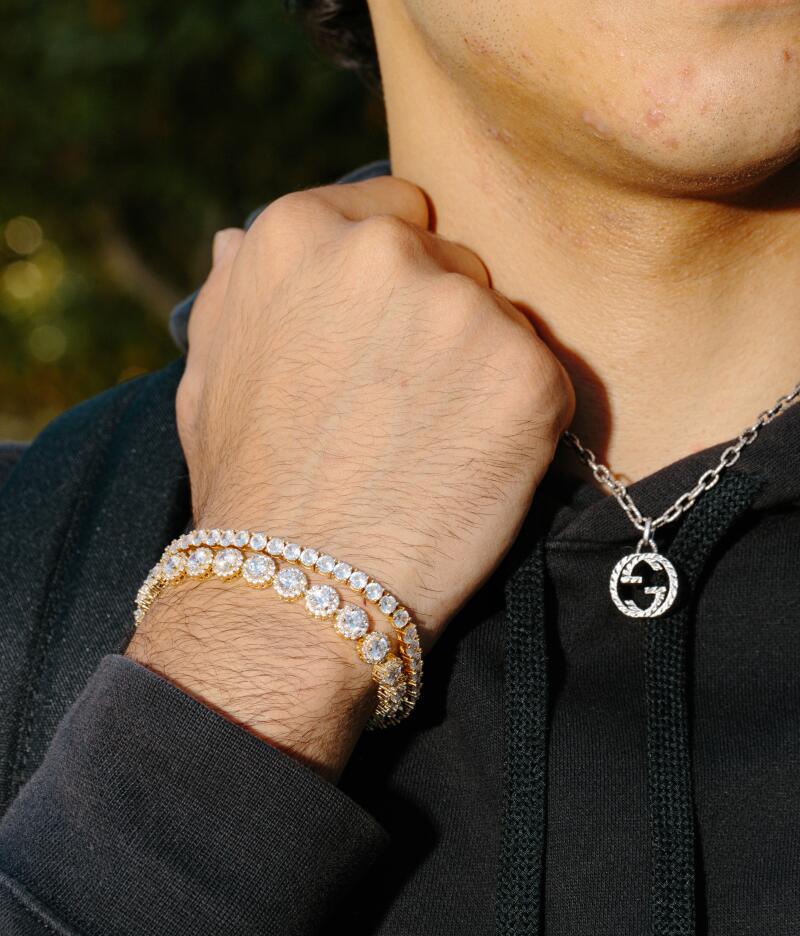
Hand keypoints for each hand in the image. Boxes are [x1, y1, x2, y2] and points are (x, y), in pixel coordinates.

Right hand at [177, 176, 573, 648]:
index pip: (397, 214)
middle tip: (405, 411)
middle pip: (455, 263)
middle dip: (440, 324)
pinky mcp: (526, 371)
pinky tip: (471, 471)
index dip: (399, 283)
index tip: (385, 346)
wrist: (297, 592)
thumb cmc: (248, 490)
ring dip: (483, 373)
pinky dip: (522, 423)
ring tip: (432, 449)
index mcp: (298, 231)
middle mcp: (383, 251)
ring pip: (502, 322)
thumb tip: (238, 236)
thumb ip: (234, 290)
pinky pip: (543, 379)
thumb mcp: (208, 373)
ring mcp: (461, 308)